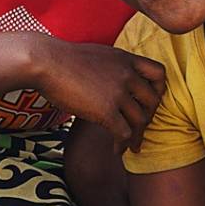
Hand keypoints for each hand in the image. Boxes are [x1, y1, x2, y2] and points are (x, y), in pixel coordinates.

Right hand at [37, 40, 165, 148]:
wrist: (45, 62)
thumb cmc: (62, 59)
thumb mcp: (97, 55)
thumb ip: (112, 67)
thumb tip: (112, 78)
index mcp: (126, 59)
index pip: (159, 73)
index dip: (159, 90)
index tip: (149, 102)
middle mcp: (127, 75)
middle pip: (152, 101)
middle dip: (149, 117)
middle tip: (139, 128)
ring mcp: (118, 92)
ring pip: (140, 120)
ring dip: (137, 136)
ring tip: (131, 146)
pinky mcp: (106, 110)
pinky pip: (124, 133)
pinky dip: (123, 145)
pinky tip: (116, 150)